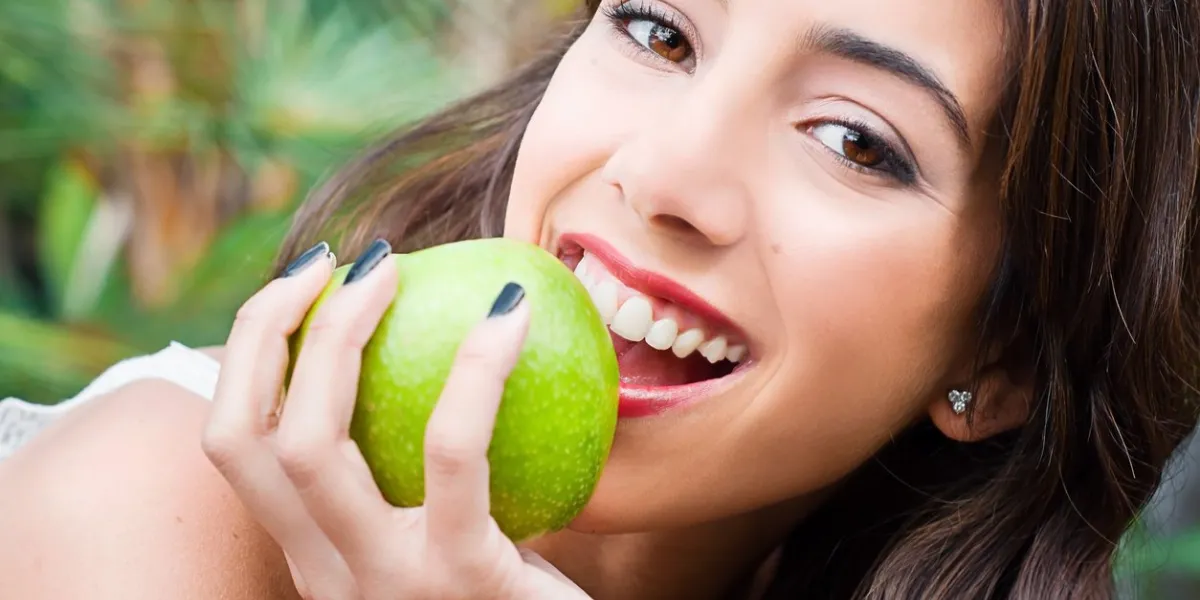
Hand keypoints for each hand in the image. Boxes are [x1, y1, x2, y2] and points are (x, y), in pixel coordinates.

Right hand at [201, 239, 590, 599]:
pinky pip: (452, 453)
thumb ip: (422, 472)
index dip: (247, 354)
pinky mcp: (461, 579)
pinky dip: (475, 370)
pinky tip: (511, 313)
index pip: (236, 447)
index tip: (302, 285)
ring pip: (310, 444)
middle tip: (337, 258)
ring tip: (391, 266)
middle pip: (246, 439)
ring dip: (337, 334)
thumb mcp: (449, 536)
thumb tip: (442, 341)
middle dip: (267, 329)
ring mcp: (384, 582)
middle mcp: (327, 574)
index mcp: (316, 556)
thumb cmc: (516, 592)